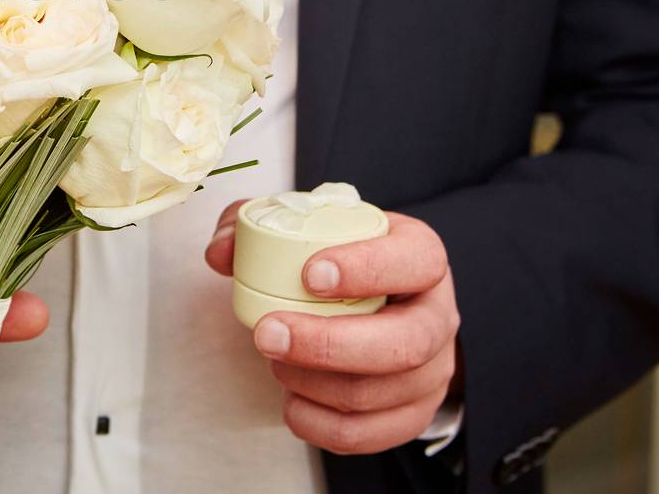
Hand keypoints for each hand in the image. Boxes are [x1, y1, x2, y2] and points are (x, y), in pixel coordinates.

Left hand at [206, 201, 460, 454]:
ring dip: (313, 383)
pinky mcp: (413, 413)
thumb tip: (221, 254)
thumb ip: (253, 225)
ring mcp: (432, 370)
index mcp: (421, 256)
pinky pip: (370, 434)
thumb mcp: (301, 227)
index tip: (309, 275)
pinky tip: (291, 401)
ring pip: (380, 393)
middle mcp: (437, 315)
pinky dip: (320, 424)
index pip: (415, 260)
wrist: (369, 304)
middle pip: (404, 343)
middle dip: (328, 345)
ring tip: (275, 361)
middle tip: (267, 333)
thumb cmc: (334, 261)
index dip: (366, 269)